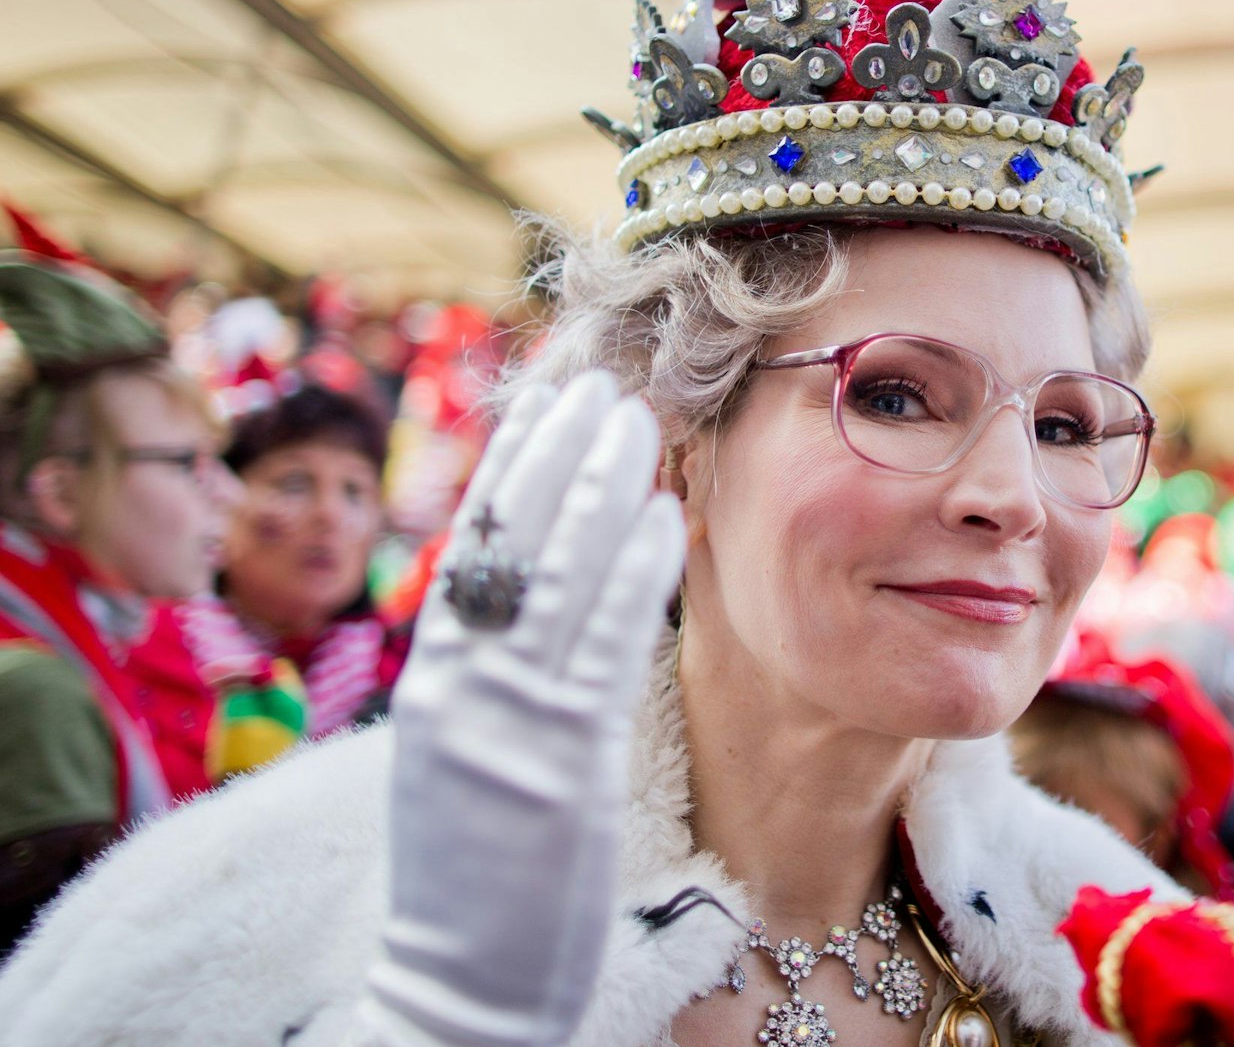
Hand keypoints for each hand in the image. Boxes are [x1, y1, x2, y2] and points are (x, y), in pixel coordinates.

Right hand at [352, 372, 683, 1046]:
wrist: (458, 987)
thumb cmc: (476, 880)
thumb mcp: (467, 761)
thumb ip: (495, 683)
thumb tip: (537, 607)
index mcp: (432, 686)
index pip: (472, 552)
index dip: (510, 471)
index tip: (546, 404)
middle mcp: (459, 689)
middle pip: (509, 543)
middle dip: (557, 457)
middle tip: (604, 384)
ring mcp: (505, 723)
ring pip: (556, 578)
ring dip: (601, 487)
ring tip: (639, 421)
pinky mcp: (558, 763)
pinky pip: (602, 647)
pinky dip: (631, 573)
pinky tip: (663, 517)